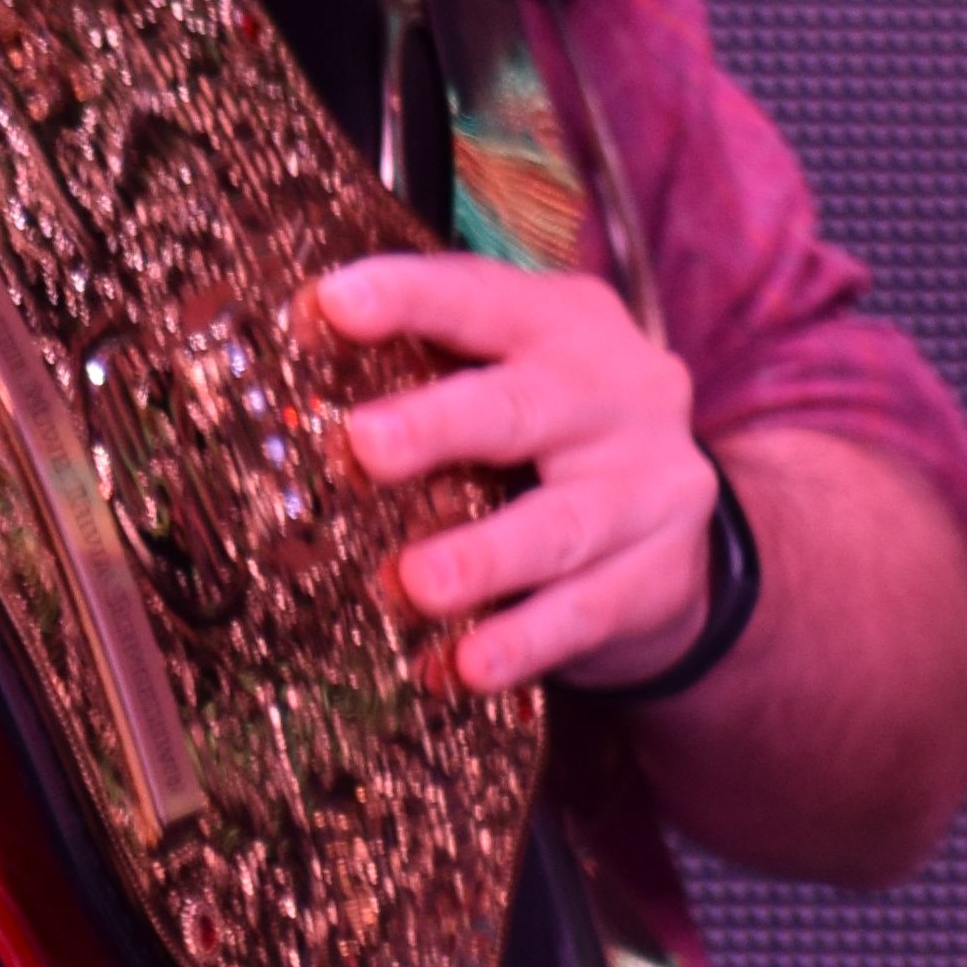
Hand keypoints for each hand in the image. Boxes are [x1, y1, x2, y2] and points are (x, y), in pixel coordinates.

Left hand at [296, 251, 725, 694]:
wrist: (674, 528)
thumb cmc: (550, 433)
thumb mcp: (510, 373)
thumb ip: (428, 364)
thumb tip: (292, 356)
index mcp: (566, 325)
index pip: (482, 300)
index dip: (409, 298)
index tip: (332, 303)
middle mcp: (620, 393)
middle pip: (524, 409)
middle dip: (440, 426)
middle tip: (364, 445)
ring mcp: (650, 487)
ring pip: (561, 524)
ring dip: (483, 556)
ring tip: (415, 584)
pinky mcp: (658, 575)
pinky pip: (583, 613)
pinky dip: (520, 642)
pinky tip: (464, 668)